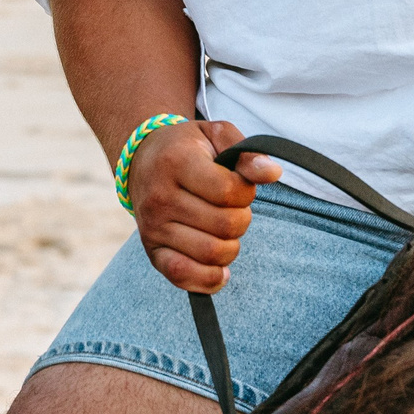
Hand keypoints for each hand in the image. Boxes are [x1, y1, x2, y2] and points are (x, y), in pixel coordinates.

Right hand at [127, 119, 280, 293]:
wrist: (141, 160)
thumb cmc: (188, 147)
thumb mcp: (216, 135)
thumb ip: (247, 152)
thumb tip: (273, 173)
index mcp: (177, 163)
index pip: (228, 191)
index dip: (246, 192)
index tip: (240, 184)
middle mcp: (161, 197)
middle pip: (225, 226)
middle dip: (242, 218)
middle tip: (231, 207)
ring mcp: (154, 227)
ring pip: (212, 254)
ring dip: (231, 247)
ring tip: (223, 230)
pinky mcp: (152, 252)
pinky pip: (184, 276)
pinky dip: (210, 279)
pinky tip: (220, 268)